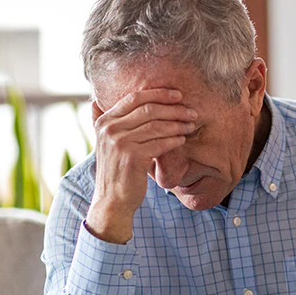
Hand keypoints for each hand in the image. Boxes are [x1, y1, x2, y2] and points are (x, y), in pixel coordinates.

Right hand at [86, 89, 196, 242]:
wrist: (113, 201)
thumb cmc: (118, 170)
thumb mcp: (109, 143)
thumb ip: (113, 122)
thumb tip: (108, 100)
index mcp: (104, 121)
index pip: (134, 98)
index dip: (158, 94)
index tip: (177, 95)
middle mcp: (109, 129)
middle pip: (148, 109)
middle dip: (173, 109)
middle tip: (191, 111)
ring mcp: (119, 143)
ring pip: (156, 125)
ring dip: (177, 124)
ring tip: (190, 125)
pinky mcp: (132, 157)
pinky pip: (159, 143)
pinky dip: (174, 140)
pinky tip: (182, 140)